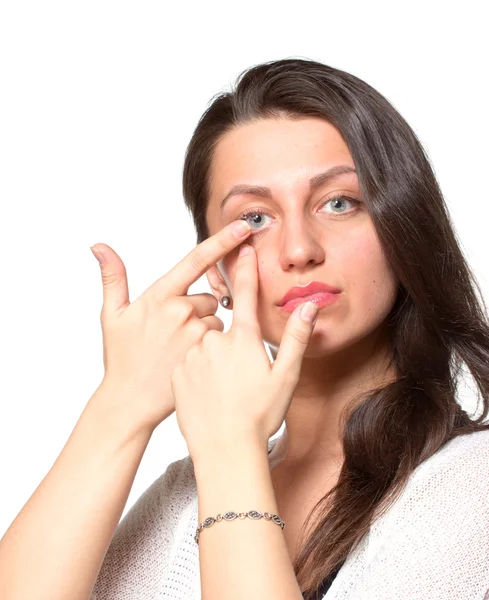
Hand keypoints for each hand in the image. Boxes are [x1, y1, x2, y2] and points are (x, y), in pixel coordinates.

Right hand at [90, 220, 251, 434]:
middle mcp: (181, 310)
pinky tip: (192, 355)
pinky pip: (221, 337)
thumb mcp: (112, 315)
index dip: (222, 241)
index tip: (243, 226)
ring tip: (181, 345)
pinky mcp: (208, 352)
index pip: (196, 260)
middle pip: (209, 295)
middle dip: (199, 306)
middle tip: (175, 329)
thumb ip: (113, 277)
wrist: (131, 399)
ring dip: (205, 325)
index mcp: (160, 296)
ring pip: (216, 316)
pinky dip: (212, 342)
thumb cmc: (122, 356)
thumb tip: (99, 246)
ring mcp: (196, 332)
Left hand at [170, 242, 319, 458]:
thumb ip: (296, 338)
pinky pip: (189, 362)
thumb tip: (308, 306)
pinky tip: (207, 395)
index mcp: (243, 339)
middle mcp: (214, 340)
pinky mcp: (178, 372)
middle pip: (223, 328)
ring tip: (223, 390)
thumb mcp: (286, 377)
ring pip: (205, 345)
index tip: (242, 246)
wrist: (224, 450)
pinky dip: (197, 372)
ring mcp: (193, 355)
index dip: (245, 269)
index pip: (244, 294)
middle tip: (239, 378)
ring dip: (213, 359)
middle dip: (231, 344)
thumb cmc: (259, 416)